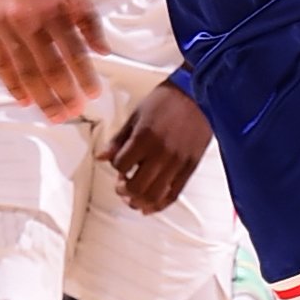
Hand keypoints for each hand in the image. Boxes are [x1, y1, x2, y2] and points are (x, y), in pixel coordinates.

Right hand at [0, 0, 104, 118]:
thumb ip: (87, 17)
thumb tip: (102, 50)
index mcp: (53, 7)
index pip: (73, 52)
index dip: (83, 76)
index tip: (93, 95)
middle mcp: (27, 20)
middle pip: (48, 67)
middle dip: (62, 95)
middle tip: (72, 115)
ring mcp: (3, 25)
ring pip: (24, 70)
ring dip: (40, 96)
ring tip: (53, 114)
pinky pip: (0, 62)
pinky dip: (12, 83)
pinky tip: (24, 98)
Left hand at [104, 76, 211, 212]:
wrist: (198, 94)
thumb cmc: (167, 100)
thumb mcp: (137, 114)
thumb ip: (119, 139)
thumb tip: (101, 156)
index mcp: (145, 138)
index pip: (121, 165)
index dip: (116, 166)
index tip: (119, 162)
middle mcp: (161, 153)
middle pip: (136, 187)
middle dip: (123, 190)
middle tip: (121, 184)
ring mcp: (177, 163)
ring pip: (153, 196)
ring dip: (138, 201)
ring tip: (133, 197)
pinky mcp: (190, 168)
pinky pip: (173, 194)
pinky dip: (159, 205)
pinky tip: (149, 206)